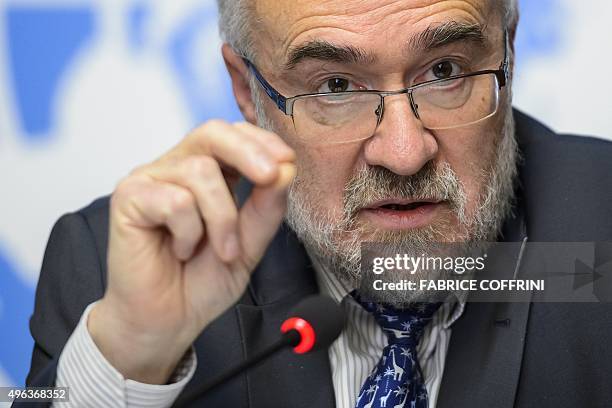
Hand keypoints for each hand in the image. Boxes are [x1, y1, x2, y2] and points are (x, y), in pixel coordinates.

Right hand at [88, 120, 295, 382]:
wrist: (168, 321)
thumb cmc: (203, 281)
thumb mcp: (250, 244)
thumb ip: (266, 208)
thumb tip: (285, 169)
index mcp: (207, 173)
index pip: (233, 136)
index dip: (261, 142)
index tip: (287, 161)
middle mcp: (176, 168)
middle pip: (212, 133)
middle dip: (248, 151)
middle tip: (271, 176)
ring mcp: (150, 179)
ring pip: (200, 172)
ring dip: (222, 219)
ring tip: (220, 251)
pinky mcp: (129, 197)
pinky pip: (174, 200)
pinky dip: (190, 231)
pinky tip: (182, 250)